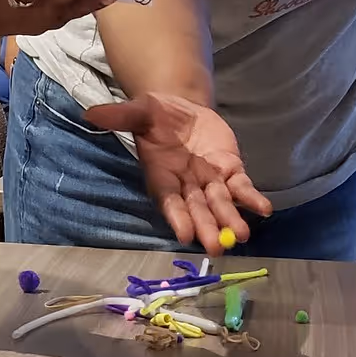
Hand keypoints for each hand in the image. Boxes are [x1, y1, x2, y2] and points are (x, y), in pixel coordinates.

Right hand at [86, 91, 272, 255]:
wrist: (180, 107)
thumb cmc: (155, 115)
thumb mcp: (138, 110)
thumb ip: (120, 116)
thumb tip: (92, 114)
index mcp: (161, 175)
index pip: (169, 200)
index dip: (177, 216)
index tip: (184, 234)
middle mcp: (186, 184)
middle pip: (197, 210)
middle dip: (207, 228)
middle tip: (216, 249)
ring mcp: (209, 180)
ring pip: (221, 204)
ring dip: (231, 219)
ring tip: (242, 236)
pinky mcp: (229, 170)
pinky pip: (241, 187)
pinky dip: (252, 198)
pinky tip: (264, 209)